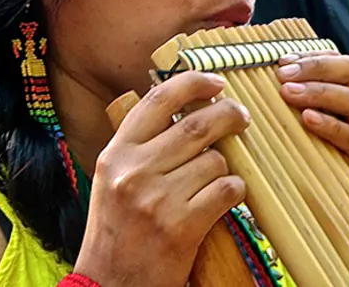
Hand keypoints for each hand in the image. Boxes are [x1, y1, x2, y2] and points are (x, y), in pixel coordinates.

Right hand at [76, 71, 248, 286]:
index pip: (158, 99)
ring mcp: (157, 199)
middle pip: (197, 124)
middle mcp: (134, 171)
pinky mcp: (181, 226)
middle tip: (241, 118)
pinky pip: (227, 191)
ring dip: (226, 167)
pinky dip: (235, 192)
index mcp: (116, 153)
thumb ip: (143, 147)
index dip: (194, 83)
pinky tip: (224, 200)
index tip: (217, 83)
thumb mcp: (114, 180)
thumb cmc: (117, 232)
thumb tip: (189, 109)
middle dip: (229, 115)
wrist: (107, 285)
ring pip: (216, 161)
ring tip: (215, 181)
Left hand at [275, 51, 348, 184]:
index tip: (281, 60)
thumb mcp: (325, 137)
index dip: (314, 56)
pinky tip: (308, 120)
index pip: (344, 63)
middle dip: (315, 67)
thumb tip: (271, 89)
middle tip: (282, 73)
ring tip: (288, 92)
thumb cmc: (336, 176)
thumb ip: (311, 111)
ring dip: (319, 92)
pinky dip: (331, 125)